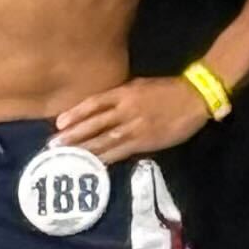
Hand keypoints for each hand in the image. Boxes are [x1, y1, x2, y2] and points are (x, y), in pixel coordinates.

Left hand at [51, 76, 210, 164]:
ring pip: (104, 139)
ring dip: (84, 149)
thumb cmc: (168, 90)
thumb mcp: (140, 85)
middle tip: (53, 145)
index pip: (94, 104)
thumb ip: (121, 95)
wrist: (195, 98)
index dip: (75, 114)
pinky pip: (121, 151)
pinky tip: (93, 163)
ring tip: (67, 156)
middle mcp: (126, 110)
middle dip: (73, 135)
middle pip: (94, 123)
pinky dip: (106, 157)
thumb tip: (100, 107)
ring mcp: (135, 126)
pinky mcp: (145, 141)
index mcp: (124, 93)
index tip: (59, 123)